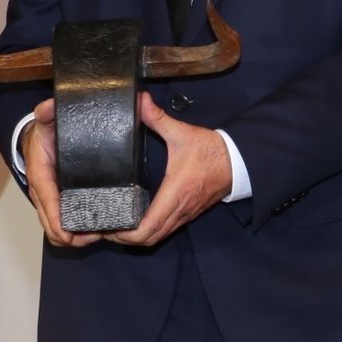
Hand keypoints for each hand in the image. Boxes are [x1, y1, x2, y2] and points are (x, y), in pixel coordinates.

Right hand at [22, 97, 99, 247]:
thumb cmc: (45, 131)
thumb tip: (48, 107)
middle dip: (70, 236)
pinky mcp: (59, 202)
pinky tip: (95, 229)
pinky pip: (62, 224)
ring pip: (56, 229)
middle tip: (96, 235)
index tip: (70, 234)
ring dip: (74, 237)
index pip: (47, 202)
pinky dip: (75, 232)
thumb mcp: (47, 119)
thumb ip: (48, 112)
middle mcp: (43, 192)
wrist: (38, 136)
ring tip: (98, 234)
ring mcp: (50, 199)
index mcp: (40, 174)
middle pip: (51, 224)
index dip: (57, 220)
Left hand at [107, 93, 231, 246]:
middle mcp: (178, 210)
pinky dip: (148, 232)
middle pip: (147, 239)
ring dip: (135, 237)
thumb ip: (158, 118)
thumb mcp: (182, 133)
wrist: (239, 161)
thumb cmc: (211, 150)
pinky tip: (135, 220)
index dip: (124, 234)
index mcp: (174, 194)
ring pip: (156, 237)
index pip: (146, 228)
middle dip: (123, 238)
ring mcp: (184, 215)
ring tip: (115, 226)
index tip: (105, 227)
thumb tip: (140, 101)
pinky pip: (164, 231)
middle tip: (103, 226)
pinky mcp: (187, 213)